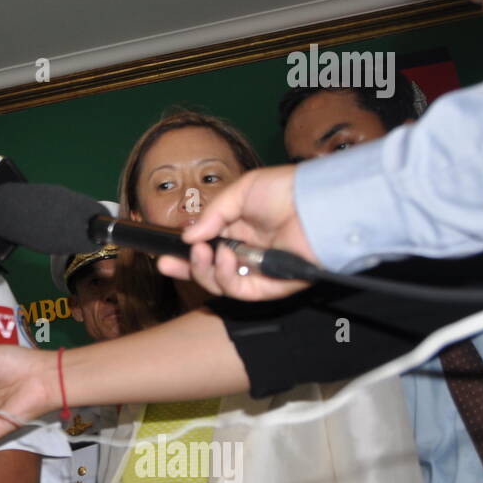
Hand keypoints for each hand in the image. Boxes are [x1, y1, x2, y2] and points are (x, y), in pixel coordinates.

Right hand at [156, 165, 316, 301]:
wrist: (317, 202)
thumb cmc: (285, 190)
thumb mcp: (240, 191)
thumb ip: (212, 215)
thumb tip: (188, 236)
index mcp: (240, 231)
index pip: (207, 250)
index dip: (185, 255)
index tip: (164, 256)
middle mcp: (247, 254)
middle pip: (209, 272)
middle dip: (186, 269)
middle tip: (167, 262)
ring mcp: (259, 271)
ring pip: (220, 285)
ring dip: (204, 270)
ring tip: (204, 251)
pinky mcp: (272, 285)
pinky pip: (241, 291)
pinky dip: (226, 277)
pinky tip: (224, 257)